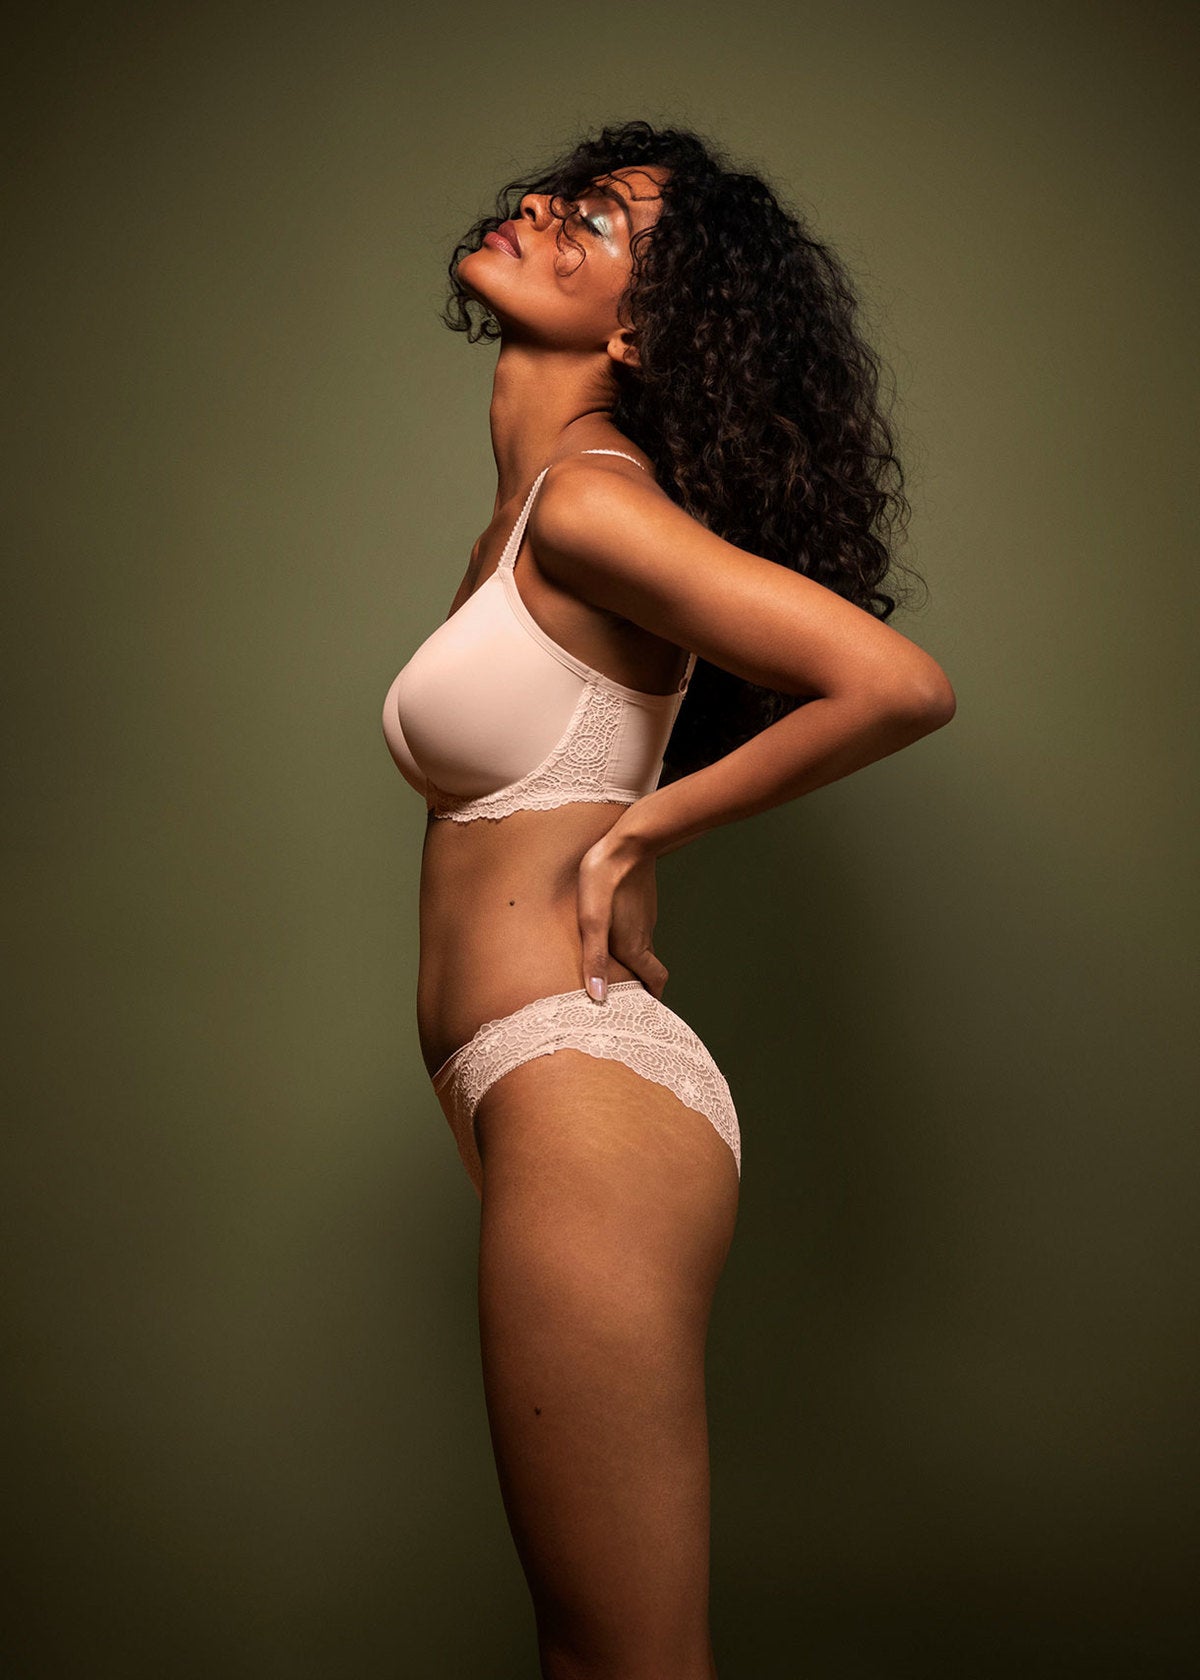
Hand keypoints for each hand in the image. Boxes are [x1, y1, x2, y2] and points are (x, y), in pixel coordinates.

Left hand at [577, 831, 667, 1003]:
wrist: (628, 841)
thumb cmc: (604, 879)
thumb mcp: (591, 920)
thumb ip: (595, 958)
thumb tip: (598, 996)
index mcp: (635, 945)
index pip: (656, 980)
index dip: (653, 998)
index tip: (645, 1011)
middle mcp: (644, 935)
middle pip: (649, 968)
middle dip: (641, 985)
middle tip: (624, 997)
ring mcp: (645, 918)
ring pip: (644, 948)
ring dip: (634, 963)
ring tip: (613, 971)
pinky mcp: (641, 903)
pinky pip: (639, 930)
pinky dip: (631, 941)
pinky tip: (612, 936)